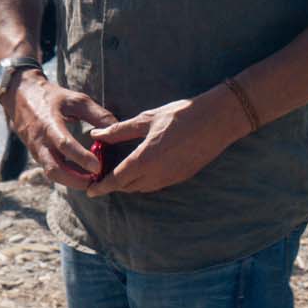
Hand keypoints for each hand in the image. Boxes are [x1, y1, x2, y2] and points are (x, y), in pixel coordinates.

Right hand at [1, 75, 116, 190]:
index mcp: (49, 124)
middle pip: (54, 170)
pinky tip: (82, 176)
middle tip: (96, 183)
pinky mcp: (36, 154)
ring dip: (72, 181)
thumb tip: (117, 129)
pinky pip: (51, 169)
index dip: (81, 158)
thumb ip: (96, 114)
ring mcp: (36, 150)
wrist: (20, 95)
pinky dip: (66, 176)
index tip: (98, 166)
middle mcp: (40, 141)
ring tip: (92, 182)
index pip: (64, 145)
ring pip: (52, 174)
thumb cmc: (52, 96)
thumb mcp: (75, 99)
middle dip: (76, 181)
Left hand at [85, 88, 247, 196]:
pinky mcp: (182, 177)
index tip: (89, 191)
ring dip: (129, 184)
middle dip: (113, 185)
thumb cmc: (181, 115)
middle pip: (128, 187)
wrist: (218, 121)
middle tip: (99, 179)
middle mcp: (158, 174)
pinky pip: (156, 185)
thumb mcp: (147, 119)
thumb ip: (119, 130)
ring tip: (117, 175)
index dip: (102, 187)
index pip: (118, 179)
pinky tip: (140, 171)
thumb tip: (96, 135)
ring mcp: (171, 178)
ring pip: (142, 188)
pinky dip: (144, 182)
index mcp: (146, 159)